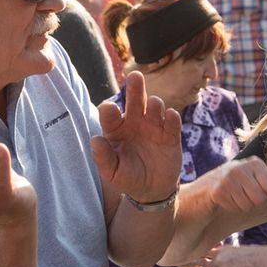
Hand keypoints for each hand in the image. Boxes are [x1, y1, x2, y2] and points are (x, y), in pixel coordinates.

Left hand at [91, 70, 181, 203]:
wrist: (152, 190)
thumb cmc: (128, 177)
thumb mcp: (112, 173)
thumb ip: (103, 158)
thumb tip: (95, 140)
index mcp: (116, 129)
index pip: (110, 114)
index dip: (109, 110)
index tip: (109, 109)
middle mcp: (135, 123)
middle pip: (134, 100)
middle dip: (135, 88)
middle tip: (135, 76)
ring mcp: (153, 127)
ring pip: (154, 107)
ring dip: (154, 104)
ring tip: (154, 105)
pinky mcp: (170, 135)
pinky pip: (172, 122)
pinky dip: (171, 117)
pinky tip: (169, 115)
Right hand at [209, 156, 266, 212]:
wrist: (199, 198)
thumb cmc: (231, 190)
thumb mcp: (255, 184)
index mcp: (254, 163)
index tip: (256, 191)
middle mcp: (241, 166)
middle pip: (261, 197)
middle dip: (253, 203)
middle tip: (241, 196)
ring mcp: (227, 176)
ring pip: (249, 204)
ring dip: (241, 206)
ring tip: (232, 198)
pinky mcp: (217, 190)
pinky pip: (235, 207)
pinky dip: (231, 208)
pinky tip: (223, 201)